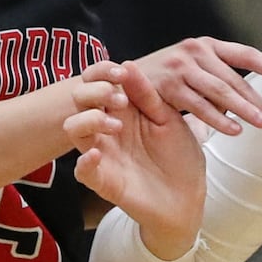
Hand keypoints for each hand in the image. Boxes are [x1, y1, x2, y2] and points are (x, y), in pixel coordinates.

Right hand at [66, 64, 206, 258]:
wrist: (189, 197)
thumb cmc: (180, 156)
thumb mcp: (169, 120)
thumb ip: (148, 96)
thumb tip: (127, 64)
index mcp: (123, 109)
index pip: (97, 82)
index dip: (100, 72)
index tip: (119, 72)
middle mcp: (107, 128)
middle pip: (79, 99)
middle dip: (94, 91)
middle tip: (121, 99)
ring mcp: (103, 153)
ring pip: (72, 128)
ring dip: (89, 119)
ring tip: (116, 125)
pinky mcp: (103, 180)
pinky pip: (81, 169)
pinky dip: (84, 160)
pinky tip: (98, 154)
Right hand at [129, 37, 261, 136]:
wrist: (120, 80)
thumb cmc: (162, 79)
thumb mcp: (191, 71)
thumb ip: (217, 80)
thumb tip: (250, 103)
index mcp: (207, 46)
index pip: (245, 54)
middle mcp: (197, 52)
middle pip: (236, 80)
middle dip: (260, 102)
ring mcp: (182, 67)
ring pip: (221, 92)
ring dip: (245, 110)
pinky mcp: (168, 85)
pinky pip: (199, 106)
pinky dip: (218, 120)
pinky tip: (234, 130)